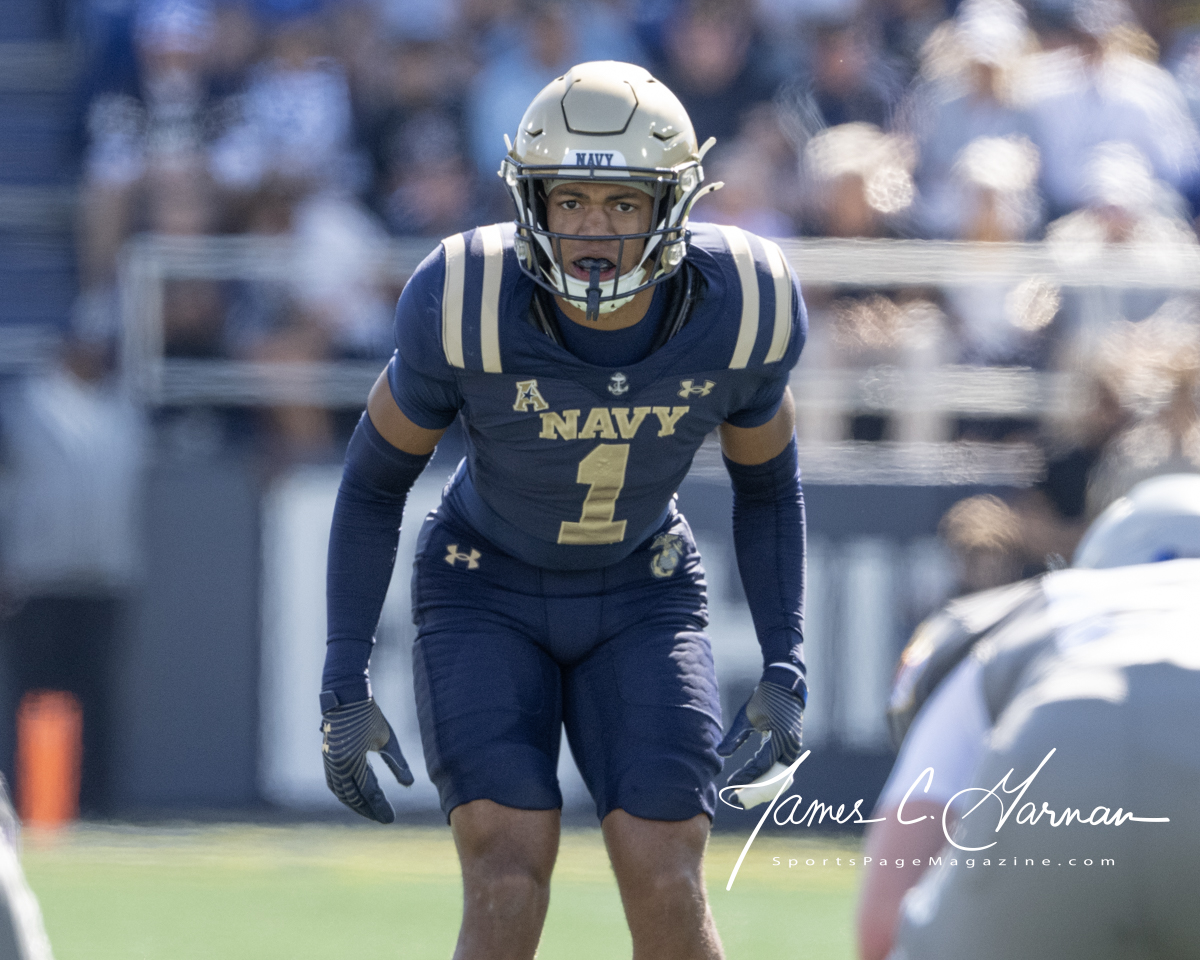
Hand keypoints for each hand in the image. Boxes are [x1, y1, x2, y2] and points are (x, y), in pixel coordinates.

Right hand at [320, 698, 412, 822]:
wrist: (346, 696)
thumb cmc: (370, 715)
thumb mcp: (387, 739)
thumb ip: (397, 763)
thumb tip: (409, 785)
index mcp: (353, 760)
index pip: (368, 792)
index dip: (380, 807)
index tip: (391, 819)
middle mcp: (338, 764)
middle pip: (353, 797)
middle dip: (368, 810)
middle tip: (383, 818)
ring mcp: (329, 762)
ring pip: (341, 792)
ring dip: (355, 804)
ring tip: (370, 811)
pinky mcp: (327, 758)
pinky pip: (334, 783)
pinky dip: (345, 793)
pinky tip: (355, 798)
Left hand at [717, 664, 805, 789]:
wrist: (785, 686)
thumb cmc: (763, 698)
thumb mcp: (746, 715)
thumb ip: (735, 737)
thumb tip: (720, 755)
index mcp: (780, 738)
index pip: (762, 765)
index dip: (745, 778)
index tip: (730, 785)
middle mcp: (790, 748)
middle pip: (774, 780)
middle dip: (754, 793)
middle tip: (734, 799)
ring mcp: (793, 751)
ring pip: (780, 781)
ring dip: (762, 791)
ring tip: (742, 797)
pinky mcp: (791, 751)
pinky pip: (782, 774)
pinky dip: (769, 783)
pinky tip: (753, 788)